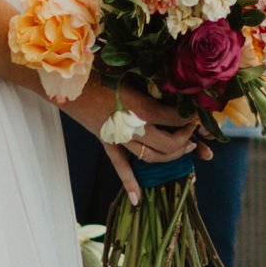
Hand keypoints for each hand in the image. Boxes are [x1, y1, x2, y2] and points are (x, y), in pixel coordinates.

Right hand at [73, 75, 206, 202]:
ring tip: (187, 150)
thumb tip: (178, 78)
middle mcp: (131, 127)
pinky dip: (129, 182)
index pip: (174, 118)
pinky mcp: (106, 140)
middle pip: (167, 143)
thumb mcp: (129, 67)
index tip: (201, 111)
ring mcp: (118, 137)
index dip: (191, 116)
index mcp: (139, 106)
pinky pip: (119, 165)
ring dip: (171, 157)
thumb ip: (152, 76)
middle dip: (186, 140)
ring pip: (149, 157)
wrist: (64, 80)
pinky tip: (138, 200)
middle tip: (196, 132)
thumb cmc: (98, 66)